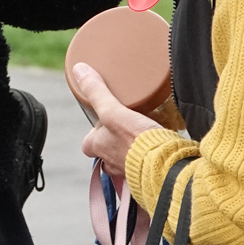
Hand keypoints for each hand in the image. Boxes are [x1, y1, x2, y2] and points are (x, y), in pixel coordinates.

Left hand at [75, 62, 163, 181]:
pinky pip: (145, 166)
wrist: (165, 165)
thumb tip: (78, 70)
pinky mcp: (148, 175)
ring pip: (125, 160)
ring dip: (132, 150)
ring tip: (144, 135)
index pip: (88, 143)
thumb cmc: (135, 139)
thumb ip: (97, 92)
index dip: (94, 133)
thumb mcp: (113, 111)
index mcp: (98, 149)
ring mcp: (129, 172)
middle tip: (126, 126)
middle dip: (114, 142)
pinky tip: (159, 147)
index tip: (104, 121)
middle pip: (106, 153)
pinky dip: (149, 157)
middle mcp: (111, 163)